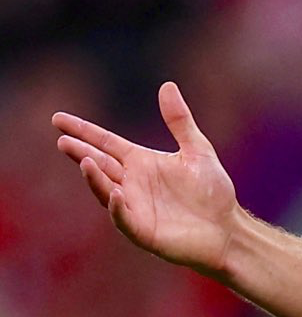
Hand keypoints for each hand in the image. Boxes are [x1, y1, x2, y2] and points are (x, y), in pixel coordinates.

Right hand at [53, 82, 239, 278]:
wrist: (228, 229)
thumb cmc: (213, 192)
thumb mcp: (198, 151)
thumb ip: (179, 121)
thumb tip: (167, 86)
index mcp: (141, 162)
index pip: (105, 143)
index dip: (83, 131)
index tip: (58, 119)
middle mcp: (132, 183)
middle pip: (99, 164)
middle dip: (80, 152)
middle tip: (63, 141)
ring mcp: (134, 207)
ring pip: (106, 190)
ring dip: (95, 177)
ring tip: (85, 161)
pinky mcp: (143, 230)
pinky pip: (124, 218)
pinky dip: (117, 207)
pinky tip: (116, 193)